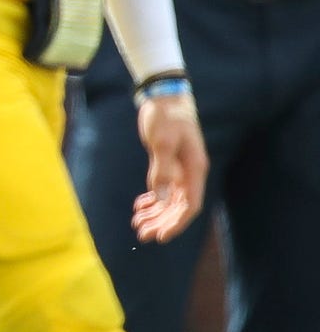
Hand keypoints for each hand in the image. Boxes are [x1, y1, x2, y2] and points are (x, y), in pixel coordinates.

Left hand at [133, 93, 207, 242]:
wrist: (163, 94)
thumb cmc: (164, 115)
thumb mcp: (160, 142)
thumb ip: (161, 170)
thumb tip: (160, 198)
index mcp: (194, 169)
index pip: (189, 205)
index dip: (176, 223)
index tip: (159, 237)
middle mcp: (191, 172)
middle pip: (179, 207)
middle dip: (162, 222)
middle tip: (141, 234)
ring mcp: (182, 168)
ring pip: (171, 200)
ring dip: (156, 213)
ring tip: (137, 223)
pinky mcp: (171, 163)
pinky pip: (165, 189)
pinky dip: (153, 199)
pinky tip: (140, 205)